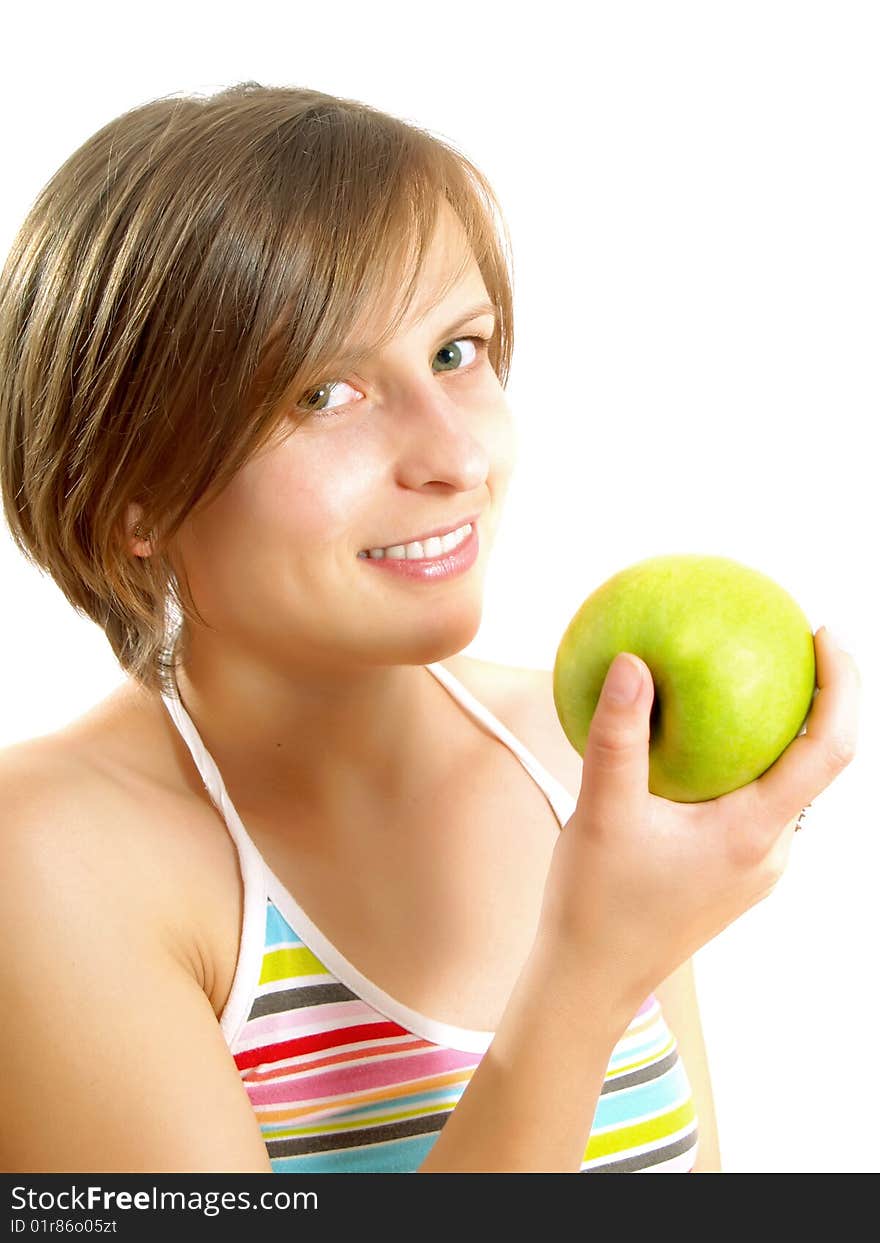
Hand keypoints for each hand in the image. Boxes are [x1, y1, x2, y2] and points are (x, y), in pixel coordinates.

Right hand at [535, 626, 860, 1011]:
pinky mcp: (733, 870)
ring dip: (773, 729)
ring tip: (741, 675)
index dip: (842, 687)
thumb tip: (635, 661)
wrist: (592, 977)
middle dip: (814, 697)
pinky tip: (694, 738)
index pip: (829, 752)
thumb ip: (618, 737)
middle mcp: (769, 850)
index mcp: (753, 834)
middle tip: (785, 639)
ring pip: (783, 783)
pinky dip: (738, 758)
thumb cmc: (596, 902)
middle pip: (817, 762)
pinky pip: (751, 799)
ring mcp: (755, 864)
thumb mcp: (601, 812)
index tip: (825, 632)